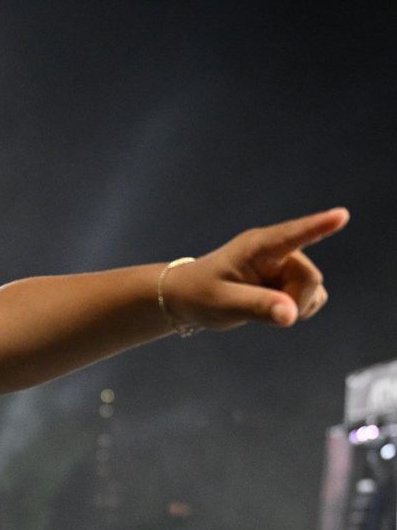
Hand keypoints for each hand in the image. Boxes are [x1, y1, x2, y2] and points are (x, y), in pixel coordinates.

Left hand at [162, 207, 347, 331]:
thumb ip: (257, 307)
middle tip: (259, 309)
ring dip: (295, 305)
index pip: (291, 235)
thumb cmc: (201, 294)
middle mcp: (276, 251)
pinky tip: (273, 307)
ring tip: (260, 304)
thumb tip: (290, 314)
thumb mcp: (224, 303)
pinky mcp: (290, 279)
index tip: (341, 215)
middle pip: (310, 277)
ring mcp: (286, 264)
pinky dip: (297, 309)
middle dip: (294, 300)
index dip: (318, 226)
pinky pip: (313, 298)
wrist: (189, 297)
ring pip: (314, 289)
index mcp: (256, 247)